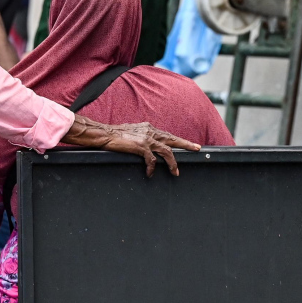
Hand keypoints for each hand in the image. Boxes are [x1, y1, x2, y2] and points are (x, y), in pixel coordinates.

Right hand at [61, 116, 200, 176]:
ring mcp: (146, 138)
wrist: (104, 134)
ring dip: (172, 163)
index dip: (178, 140)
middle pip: (172, 139)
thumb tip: (147, 146)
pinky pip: (151, 160)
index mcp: (149, 128)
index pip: (167, 135)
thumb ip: (142, 137)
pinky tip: (150, 174)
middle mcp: (150, 131)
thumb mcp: (132, 133)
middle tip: (197, 149)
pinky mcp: (141, 146)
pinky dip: (152, 168)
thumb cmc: (115, 135)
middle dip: (186, 144)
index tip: (189, 144)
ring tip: (175, 172)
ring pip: (166, 151)